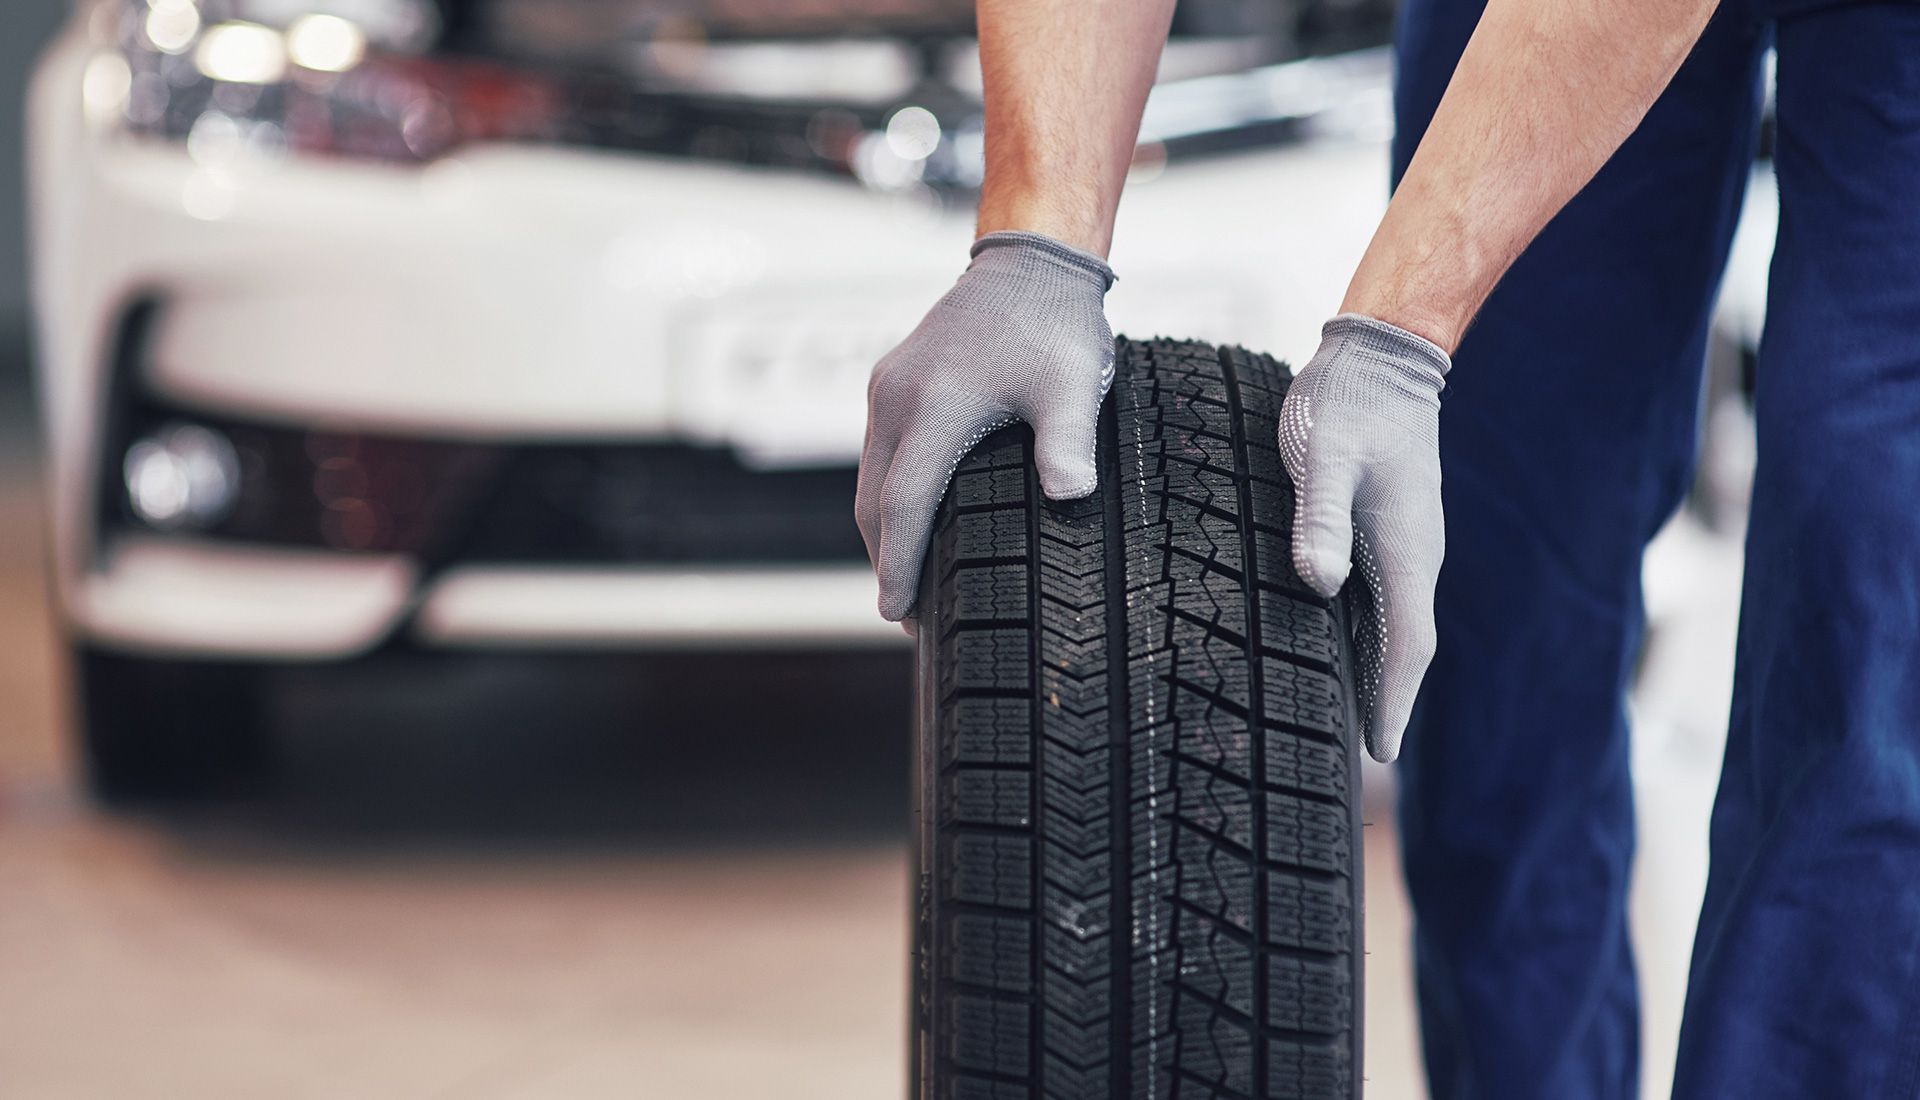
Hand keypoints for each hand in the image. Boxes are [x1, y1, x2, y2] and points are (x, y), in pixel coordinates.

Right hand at [856, 231, 1115, 622]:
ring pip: (870, 479)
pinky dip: (887, 494)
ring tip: (908, 578)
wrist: (1030, 259)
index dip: (899, 565)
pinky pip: (879, 452)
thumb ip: (1068, 444)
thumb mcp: (1073, 386)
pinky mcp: (891, 380)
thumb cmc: (1055, 324)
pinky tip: (912, 517)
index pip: (904, 506)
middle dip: (886, 561)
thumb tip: (1069, 498)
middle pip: (873, 502)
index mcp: (936, 406)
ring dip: (883, 531)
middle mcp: (898, 399)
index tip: (896, 613)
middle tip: (907, 615)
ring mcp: (888, 387)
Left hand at [1279, 314, 1449, 761]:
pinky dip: (1366, 633)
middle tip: (1361, 755)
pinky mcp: (1390, 526)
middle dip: (1386, 702)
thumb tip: (1321, 585)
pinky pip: (1382, 597)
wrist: (1382, 354)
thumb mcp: (1324, 458)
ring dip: (1376, 670)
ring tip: (1349, 717)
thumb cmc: (1347, 404)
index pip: (1406, 647)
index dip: (1393, 702)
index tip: (1379, 752)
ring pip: (1393, 624)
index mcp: (1406, 552)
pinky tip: (1338, 645)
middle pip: (1403, 647)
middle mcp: (1414, 556)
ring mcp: (1405, 542)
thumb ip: (1319, 519)